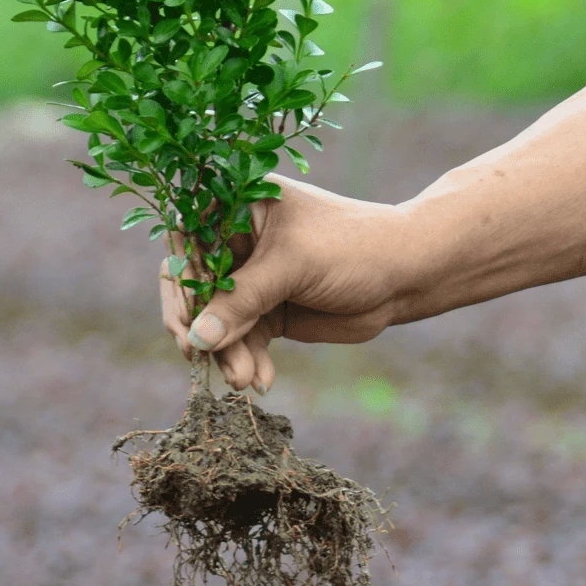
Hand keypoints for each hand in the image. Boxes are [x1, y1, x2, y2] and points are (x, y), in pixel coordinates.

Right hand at [159, 175, 409, 393]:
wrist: (405, 276)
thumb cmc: (351, 247)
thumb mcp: (292, 265)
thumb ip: (241, 299)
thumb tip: (197, 337)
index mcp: (237, 205)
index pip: (188, 241)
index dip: (181, 282)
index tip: (184, 324)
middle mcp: (237, 238)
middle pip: (195, 283)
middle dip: (200, 325)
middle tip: (199, 357)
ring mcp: (250, 276)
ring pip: (216, 317)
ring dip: (226, 351)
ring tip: (243, 380)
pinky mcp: (266, 309)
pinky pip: (241, 338)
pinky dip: (246, 359)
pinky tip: (262, 380)